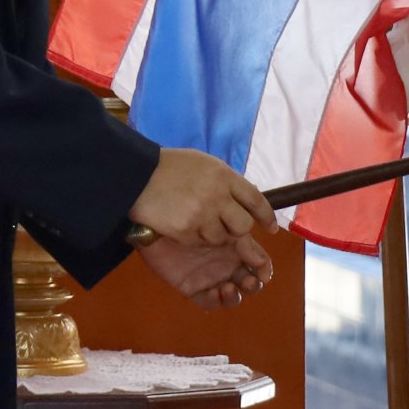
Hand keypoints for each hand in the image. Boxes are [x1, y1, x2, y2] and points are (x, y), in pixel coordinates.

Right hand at [130, 148, 274, 245]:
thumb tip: (243, 200)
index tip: (271, 228)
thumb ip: (226, 182)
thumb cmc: (171, 167)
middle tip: (227, 227)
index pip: (256, 200)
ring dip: (215, 236)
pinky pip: (200, 243)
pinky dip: (196, 239)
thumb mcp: (205, 164)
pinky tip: (185, 226)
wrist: (137, 176)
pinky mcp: (185, 231)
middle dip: (238, 230)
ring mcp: (202, 215)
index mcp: (224, 176)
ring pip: (222, 238)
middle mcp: (217, 196)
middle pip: (243, 225)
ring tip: (199, 223)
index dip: (266, 217)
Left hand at [138, 231, 273, 308]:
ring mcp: (211, 278)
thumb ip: (243, 243)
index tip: (264, 273)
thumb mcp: (223, 227)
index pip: (258, 263)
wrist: (159, 223)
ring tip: (227, 288)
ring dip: (234, 296)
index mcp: (237, 248)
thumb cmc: (193, 218)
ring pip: (232, 295)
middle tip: (249, 282)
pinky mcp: (194, 288)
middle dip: (252, 285)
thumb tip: (261, 262)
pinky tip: (214, 293)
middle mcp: (227, 265)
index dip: (264, 270)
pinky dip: (215, 302)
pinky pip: (209, 302)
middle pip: (248, 282)